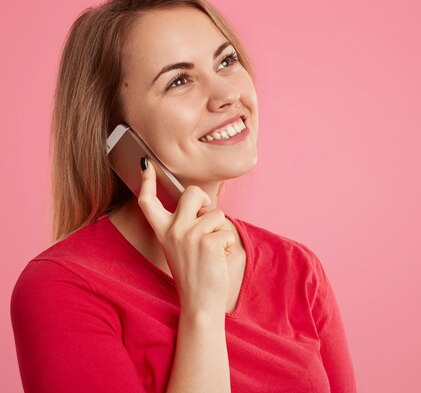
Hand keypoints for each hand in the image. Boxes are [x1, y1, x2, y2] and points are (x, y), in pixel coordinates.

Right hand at [137, 157, 234, 312]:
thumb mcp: (182, 247)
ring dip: (222, 230)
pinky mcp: (207, 242)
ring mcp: (188, 235)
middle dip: (206, 201)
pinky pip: (227, 230)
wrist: (200, 303)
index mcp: (163, 232)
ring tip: (213, 251)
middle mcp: (172, 231)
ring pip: (216, 213)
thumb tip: (202, 203)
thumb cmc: (196, 274)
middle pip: (191, 193)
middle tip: (208, 222)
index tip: (145, 163)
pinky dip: (229, 244)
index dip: (147, 181)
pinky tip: (219, 259)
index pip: (148, 202)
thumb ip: (187, 225)